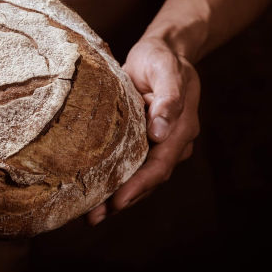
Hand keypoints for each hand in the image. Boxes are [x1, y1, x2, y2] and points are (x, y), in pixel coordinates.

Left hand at [87, 36, 199, 224]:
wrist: (161, 53)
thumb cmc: (161, 59)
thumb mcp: (166, 69)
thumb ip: (168, 99)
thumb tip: (159, 132)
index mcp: (180, 129)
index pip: (160, 164)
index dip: (139, 184)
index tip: (118, 201)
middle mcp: (170, 143)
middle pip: (148, 179)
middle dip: (122, 200)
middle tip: (94, 218)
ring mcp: (157, 144)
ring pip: (138, 177)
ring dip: (116, 197)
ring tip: (90, 216)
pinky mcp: (141, 141)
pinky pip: (130, 165)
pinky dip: (114, 181)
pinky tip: (94, 193)